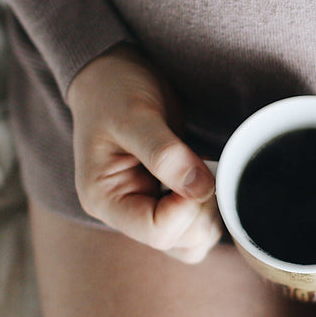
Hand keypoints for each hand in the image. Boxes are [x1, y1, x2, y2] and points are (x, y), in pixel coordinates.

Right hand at [65, 44, 221, 263]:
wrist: (113, 74)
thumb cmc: (113, 90)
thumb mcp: (134, 115)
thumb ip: (164, 153)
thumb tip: (200, 188)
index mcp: (104, 199)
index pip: (157, 232)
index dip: (187, 206)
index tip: (195, 167)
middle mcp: (125, 213)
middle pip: (180, 242)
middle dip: (202, 206)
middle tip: (202, 164)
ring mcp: (147, 209)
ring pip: (194, 242)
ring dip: (210, 209)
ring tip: (202, 167)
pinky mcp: (168, 201)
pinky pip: (198, 226)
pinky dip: (211, 206)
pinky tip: (204, 174)